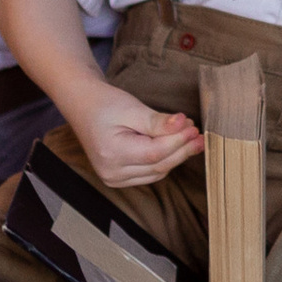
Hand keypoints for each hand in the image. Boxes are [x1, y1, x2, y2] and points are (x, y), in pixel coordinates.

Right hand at [70, 83, 205, 187]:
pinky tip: (175, 147)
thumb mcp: (131, 108)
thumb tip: (183, 125)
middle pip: (158, 166)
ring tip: (191, 138)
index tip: (194, 127)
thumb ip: (157, 121)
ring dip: (176, 156)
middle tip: (198, 134)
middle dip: (182, 149)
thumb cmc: (105, 103)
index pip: (154, 153)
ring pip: (156, 172)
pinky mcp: (119, 177)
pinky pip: (149, 173)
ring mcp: (114, 178)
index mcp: (112, 154)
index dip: (178, 142)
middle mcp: (112, 172)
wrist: (82, 105)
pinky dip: (164, 161)